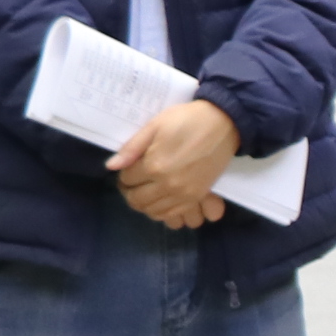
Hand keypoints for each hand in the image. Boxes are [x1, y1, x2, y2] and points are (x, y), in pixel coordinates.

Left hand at [110, 99, 239, 229]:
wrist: (224, 124)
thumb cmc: (186, 120)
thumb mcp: (155, 125)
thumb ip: (132, 147)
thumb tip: (111, 166)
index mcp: (154, 165)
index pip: (126, 179)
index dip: (123, 173)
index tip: (129, 166)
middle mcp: (167, 185)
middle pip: (136, 199)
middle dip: (129, 191)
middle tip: (132, 181)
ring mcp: (183, 194)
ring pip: (151, 211)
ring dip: (143, 203)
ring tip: (145, 190)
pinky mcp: (195, 197)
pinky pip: (171, 215)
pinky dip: (160, 212)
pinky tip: (159, 200)